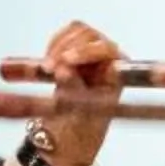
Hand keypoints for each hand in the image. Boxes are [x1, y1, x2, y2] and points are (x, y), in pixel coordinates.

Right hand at [29, 19, 122, 165]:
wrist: (70, 134)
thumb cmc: (82, 127)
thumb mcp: (78, 112)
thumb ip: (73, 89)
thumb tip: (62, 70)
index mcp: (118, 71)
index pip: (105, 49)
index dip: (84, 52)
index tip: (65, 62)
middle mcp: (108, 57)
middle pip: (88, 35)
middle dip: (65, 49)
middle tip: (48, 68)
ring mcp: (91, 51)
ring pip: (75, 31)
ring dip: (56, 48)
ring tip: (46, 70)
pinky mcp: (74, 50)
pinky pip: (62, 37)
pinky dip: (52, 47)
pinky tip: (47, 64)